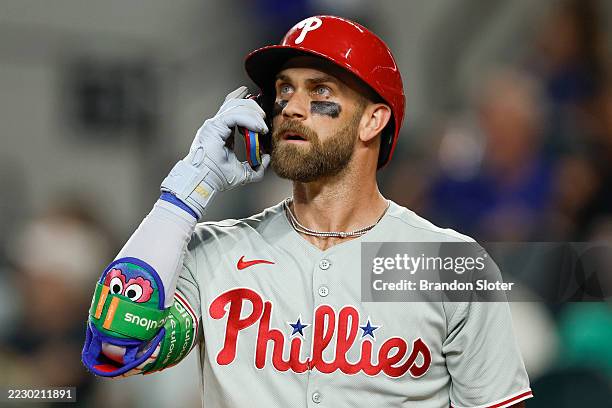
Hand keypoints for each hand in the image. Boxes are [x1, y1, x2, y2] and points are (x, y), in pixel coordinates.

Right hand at [161, 86, 270, 218]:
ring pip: (235, 106)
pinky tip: (258, 128)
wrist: (205, 182)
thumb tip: (266, 159)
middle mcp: (217, 126)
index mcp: (222, 132)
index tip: (261, 112)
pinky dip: (249, 120)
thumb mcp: (243, 172)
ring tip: (262, 126)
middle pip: (235, 104)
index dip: (248, 107)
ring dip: (253, 113)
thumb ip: (257, 167)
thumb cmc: (217, 177)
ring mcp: (214, 125)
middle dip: (252, 106)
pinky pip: (234, 116)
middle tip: (264, 118)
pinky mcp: (214, 127)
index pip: (234, 111)